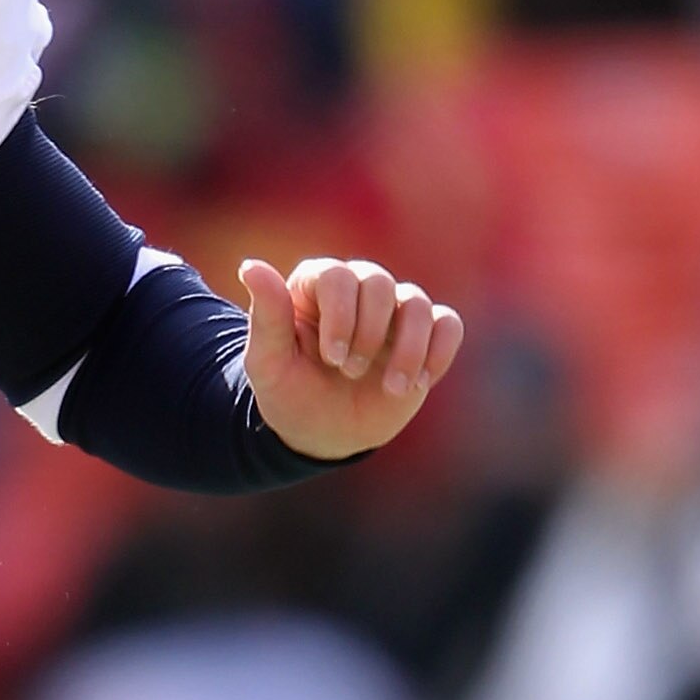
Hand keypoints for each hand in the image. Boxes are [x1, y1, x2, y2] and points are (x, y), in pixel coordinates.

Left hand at [237, 255, 462, 462]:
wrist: (320, 433)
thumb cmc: (289, 394)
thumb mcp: (268, 364)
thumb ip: (265, 317)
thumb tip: (250, 266)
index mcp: (316, 287)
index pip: (338, 276)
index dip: (340, 315)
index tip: (331, 359)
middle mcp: (358, 290)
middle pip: (379, 282)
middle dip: (368, 333)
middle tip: (349, 371)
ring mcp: (394, 312)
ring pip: (417, 302)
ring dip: (408, 348)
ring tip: (392, 388)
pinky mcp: (424, 336)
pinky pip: (448, 324)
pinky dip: (439, 351)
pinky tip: (419, 383)